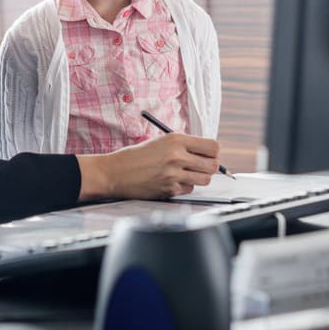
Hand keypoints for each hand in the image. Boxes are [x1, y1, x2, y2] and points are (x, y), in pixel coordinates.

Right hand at [76, 133, 220, 200]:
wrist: (115, 172)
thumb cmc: (136, 156)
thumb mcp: (161, 141)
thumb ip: (184, 145)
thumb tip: (207, 153)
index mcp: (176, 139)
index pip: (213, 146)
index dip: (214, 152)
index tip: (209, 155)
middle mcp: (177, 155)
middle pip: (213, 165)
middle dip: (210, 167)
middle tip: (201, 166)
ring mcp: (174, 174)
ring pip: (205, 179)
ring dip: (198, 178)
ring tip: (186, 174)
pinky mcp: (169, 189)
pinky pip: (189, 190)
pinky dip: (183, 187)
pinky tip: (171, 181)